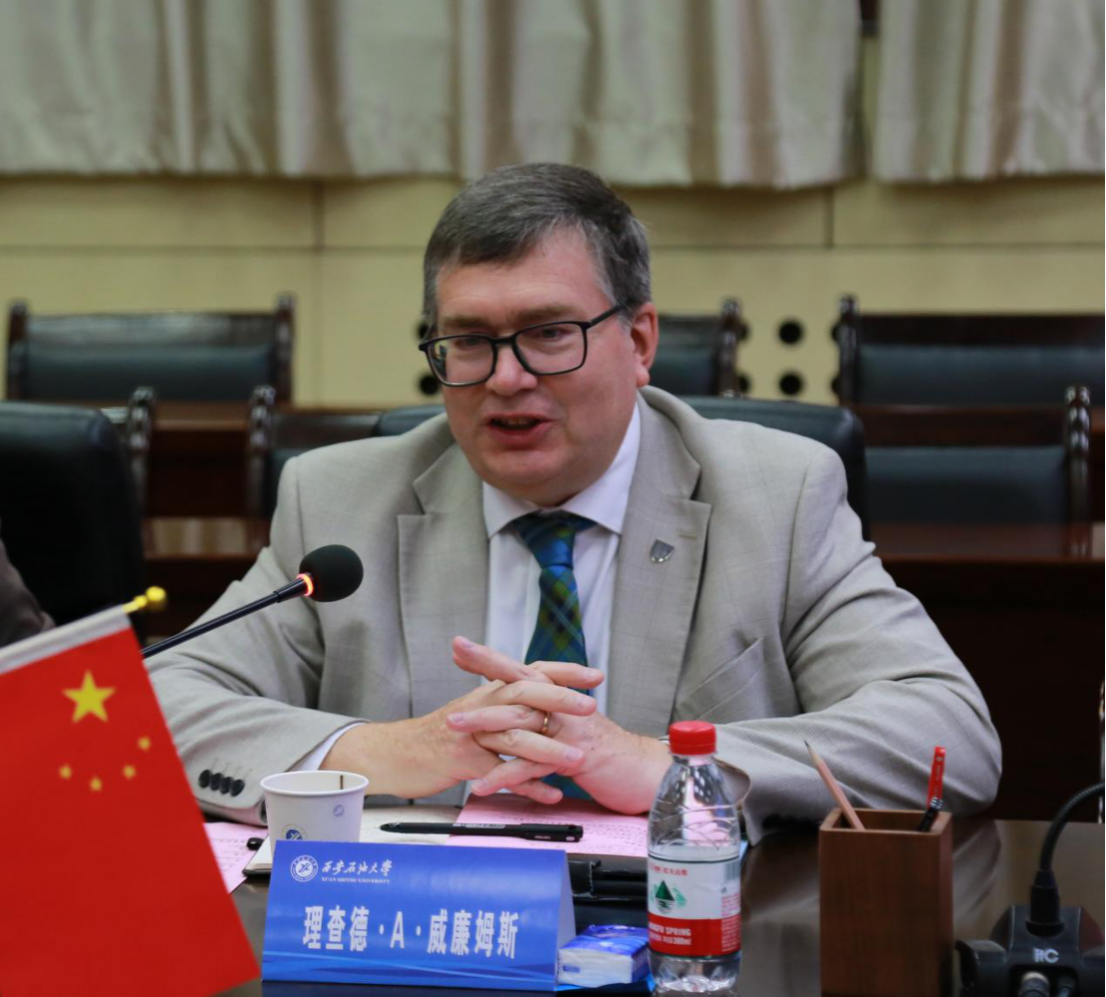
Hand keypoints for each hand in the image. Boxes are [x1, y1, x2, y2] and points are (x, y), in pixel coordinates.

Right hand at [321, 659, 596, 801]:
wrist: (395, 754)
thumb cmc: (439, 736)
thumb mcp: (475, 713)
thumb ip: (507, 705)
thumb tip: (541, 704)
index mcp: (490, 692)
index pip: (531, 671)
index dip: (563, 672)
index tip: (595, 675)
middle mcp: (482, 706)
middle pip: (524, 695)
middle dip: (560, 701)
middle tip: (592, 708)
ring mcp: (472, 734)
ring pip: (515, 737)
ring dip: (549, 749)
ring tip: (577, 759)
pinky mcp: (463, 761)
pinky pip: (500, 774)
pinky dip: (527, 786)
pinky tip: (550, 794)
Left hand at [448, 638, 670, 812]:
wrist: (643, 772)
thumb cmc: (606, 751)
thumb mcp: (573, 725)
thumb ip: (547, 714)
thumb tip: (517, 708)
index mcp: (560, 696)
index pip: (520, 670)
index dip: (490, 658)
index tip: (460, 646)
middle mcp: (563, 705)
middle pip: (518, 681)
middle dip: (483, 670)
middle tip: (454, 654)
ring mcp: (568, 728)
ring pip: (520, 720)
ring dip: (483, 724)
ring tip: (453, 728)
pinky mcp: (572, 757)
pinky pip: (531, 766)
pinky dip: (505, 776)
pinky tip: (482, 784)